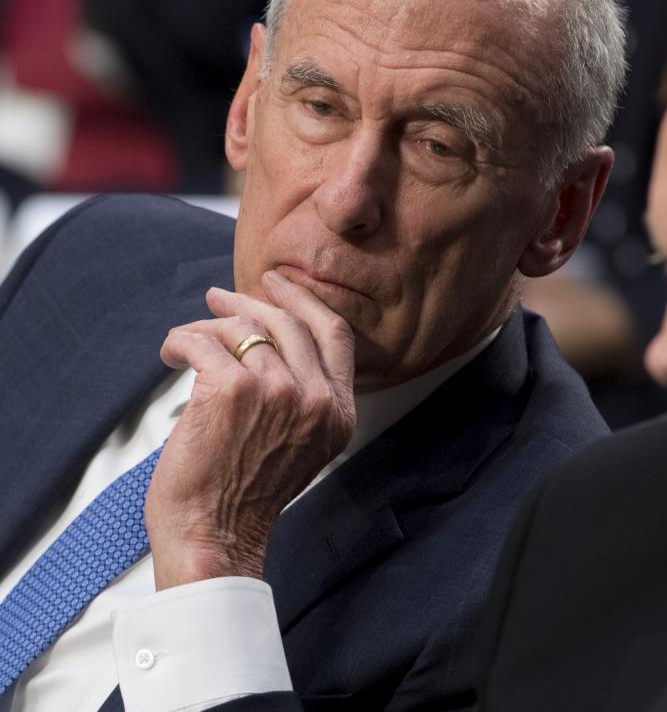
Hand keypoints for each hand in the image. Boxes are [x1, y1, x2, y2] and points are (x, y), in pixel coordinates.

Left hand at [146, 270, 356, 588]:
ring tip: (186, 341)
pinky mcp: (231, 389)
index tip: (279, 285)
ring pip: (242, 330)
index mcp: (339, 411)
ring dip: (206, 329)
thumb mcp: (302, 444)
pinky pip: (202, 341)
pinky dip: (180, 341)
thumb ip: (304, 397)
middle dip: (250, 301)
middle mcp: (316, 398)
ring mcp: (277, 390)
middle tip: (221, 297)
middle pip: (287, 321)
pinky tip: (172, 353)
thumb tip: (269, 339)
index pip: (334, 334)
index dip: (304, 301)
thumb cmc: (244, 497)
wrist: (214, 535)